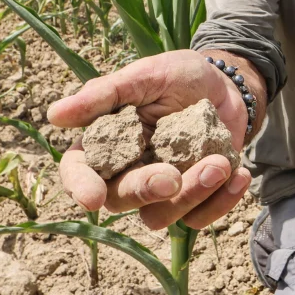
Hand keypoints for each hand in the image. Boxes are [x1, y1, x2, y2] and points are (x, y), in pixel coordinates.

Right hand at [47, 49, 252, 229]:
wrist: (226, 85)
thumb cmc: (179, 76)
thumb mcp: (145, 75)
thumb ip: (106, 94)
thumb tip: (55, 114)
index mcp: (105, 143)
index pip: (78, 172)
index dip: (80, 187)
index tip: (92, 198)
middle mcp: (127, 171)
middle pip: (121, 200)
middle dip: (146, 190)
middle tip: (173, 176)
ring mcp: (161, 190)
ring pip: (161, 216)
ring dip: (191, 196)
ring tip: (220, 164)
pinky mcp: (194, 198)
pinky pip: (199, 218)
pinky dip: (222, 201)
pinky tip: (239, 174)